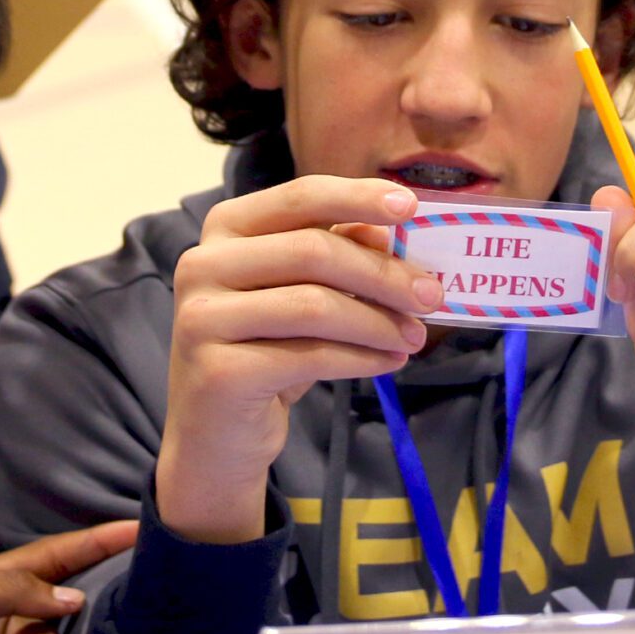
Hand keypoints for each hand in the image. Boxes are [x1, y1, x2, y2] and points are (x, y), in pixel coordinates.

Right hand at [156, 177, 441, 543]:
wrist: (215, 437)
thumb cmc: (263, 352)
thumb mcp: (300, 295)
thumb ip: (335, 255)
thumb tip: (383, 230)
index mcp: (225, 229)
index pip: (300, 197)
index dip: (359, 197)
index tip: (413, 207)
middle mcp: (202, 264)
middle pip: (313, 251)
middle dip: (383, 274)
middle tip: (431, 296)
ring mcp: (202, 318)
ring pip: (315, 306)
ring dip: (378, 322)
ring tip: (414, 338)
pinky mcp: (218, 371)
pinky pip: (309, 355)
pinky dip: (361, 358)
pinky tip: (389, 362)